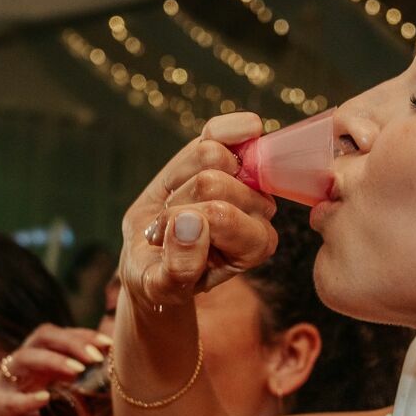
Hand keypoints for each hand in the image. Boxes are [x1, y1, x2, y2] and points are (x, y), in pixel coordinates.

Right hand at [0, 326, 110, 415]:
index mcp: (39, 365)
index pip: (60, 337)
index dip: (83, 335)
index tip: (108, 343)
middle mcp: (21, 368)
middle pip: (42, 337)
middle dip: (71, 341)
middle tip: (95, 356)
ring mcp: (5, 385)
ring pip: (24, 359)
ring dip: (53, 361)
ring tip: (77, 371)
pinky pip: (11, 399)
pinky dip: (28, 399)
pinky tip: (45, 399)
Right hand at [118, 113, 279, 313]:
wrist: (154, 259)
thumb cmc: (161, 276)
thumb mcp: (161, 286)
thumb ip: (178, 266)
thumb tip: (189, 222)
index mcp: (255, 245)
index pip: (219, 213)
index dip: (180, 222)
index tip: (166, 241)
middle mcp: (261, 211)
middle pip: (214, 182)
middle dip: (178, 203)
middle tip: (168, 226)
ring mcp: (249, 180)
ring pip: (211, 154)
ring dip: (178, 178)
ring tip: (173, 205)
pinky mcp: (231, 153)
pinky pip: (225, 128)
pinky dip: (214, 133)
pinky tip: (196, 159)